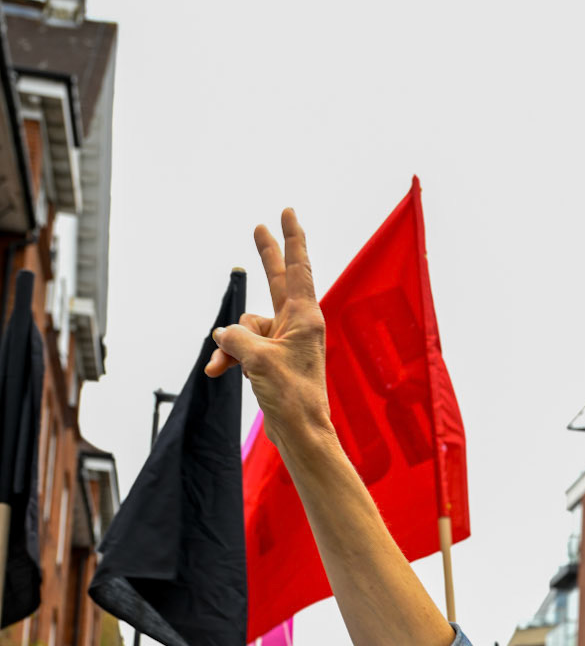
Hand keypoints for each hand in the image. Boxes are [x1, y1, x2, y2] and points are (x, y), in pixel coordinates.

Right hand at [206, 210, 331, 454]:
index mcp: (304, 317)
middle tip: (259, 226)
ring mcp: (284, 342)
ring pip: (246, 327)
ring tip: (224, 365)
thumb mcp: (258, 360)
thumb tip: (223, 336)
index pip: (298, 267)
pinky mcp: (272, 360)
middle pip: (277, 281)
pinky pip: (243, 347)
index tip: (287, 212)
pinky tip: (218, 371)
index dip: (291, 238)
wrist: (299, 433)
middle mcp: (297, 325)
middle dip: (266, 256)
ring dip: (229, 344)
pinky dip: (229, 357)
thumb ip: (236, 338)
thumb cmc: (291, 397)